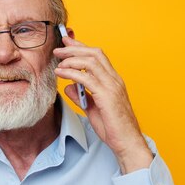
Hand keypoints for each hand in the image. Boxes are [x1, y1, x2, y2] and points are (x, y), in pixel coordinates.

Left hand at [53, 36, 152, 173]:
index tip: (67, 42)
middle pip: (94, 53)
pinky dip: (71, 72)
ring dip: (71, 57)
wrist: (127, 142)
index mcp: (113, 81)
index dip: (81, 46)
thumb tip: (69, 86)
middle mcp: (114, 80)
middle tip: (58, 47)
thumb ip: (81, 96)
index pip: (98, 56)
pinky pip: (86, 78)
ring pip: (90, 61)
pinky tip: (61, 73)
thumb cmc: (113, 127)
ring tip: (58, 59)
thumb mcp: (92, 108)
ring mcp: (112, 86)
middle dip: (74, 47)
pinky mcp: (107, 96)